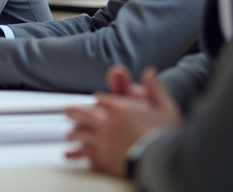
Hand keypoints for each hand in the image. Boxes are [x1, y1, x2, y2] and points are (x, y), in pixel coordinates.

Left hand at [65, 67, 181, 176]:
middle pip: (84, 114)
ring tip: (69, 136)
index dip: (100, 101)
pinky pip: (84, 154)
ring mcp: (102, 141)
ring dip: (74, 134)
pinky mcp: (102, 158)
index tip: (98, 101)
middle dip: (75, 112)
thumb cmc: (165, 134)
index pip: (102, 99)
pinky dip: (76, 154)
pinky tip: (69, 155)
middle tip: (67, 112)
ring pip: (81, 135)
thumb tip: (150, 72)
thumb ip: (155, 88)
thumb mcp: (164, 106)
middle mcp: (106, 123)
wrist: (161, 161)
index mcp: (119, 108)